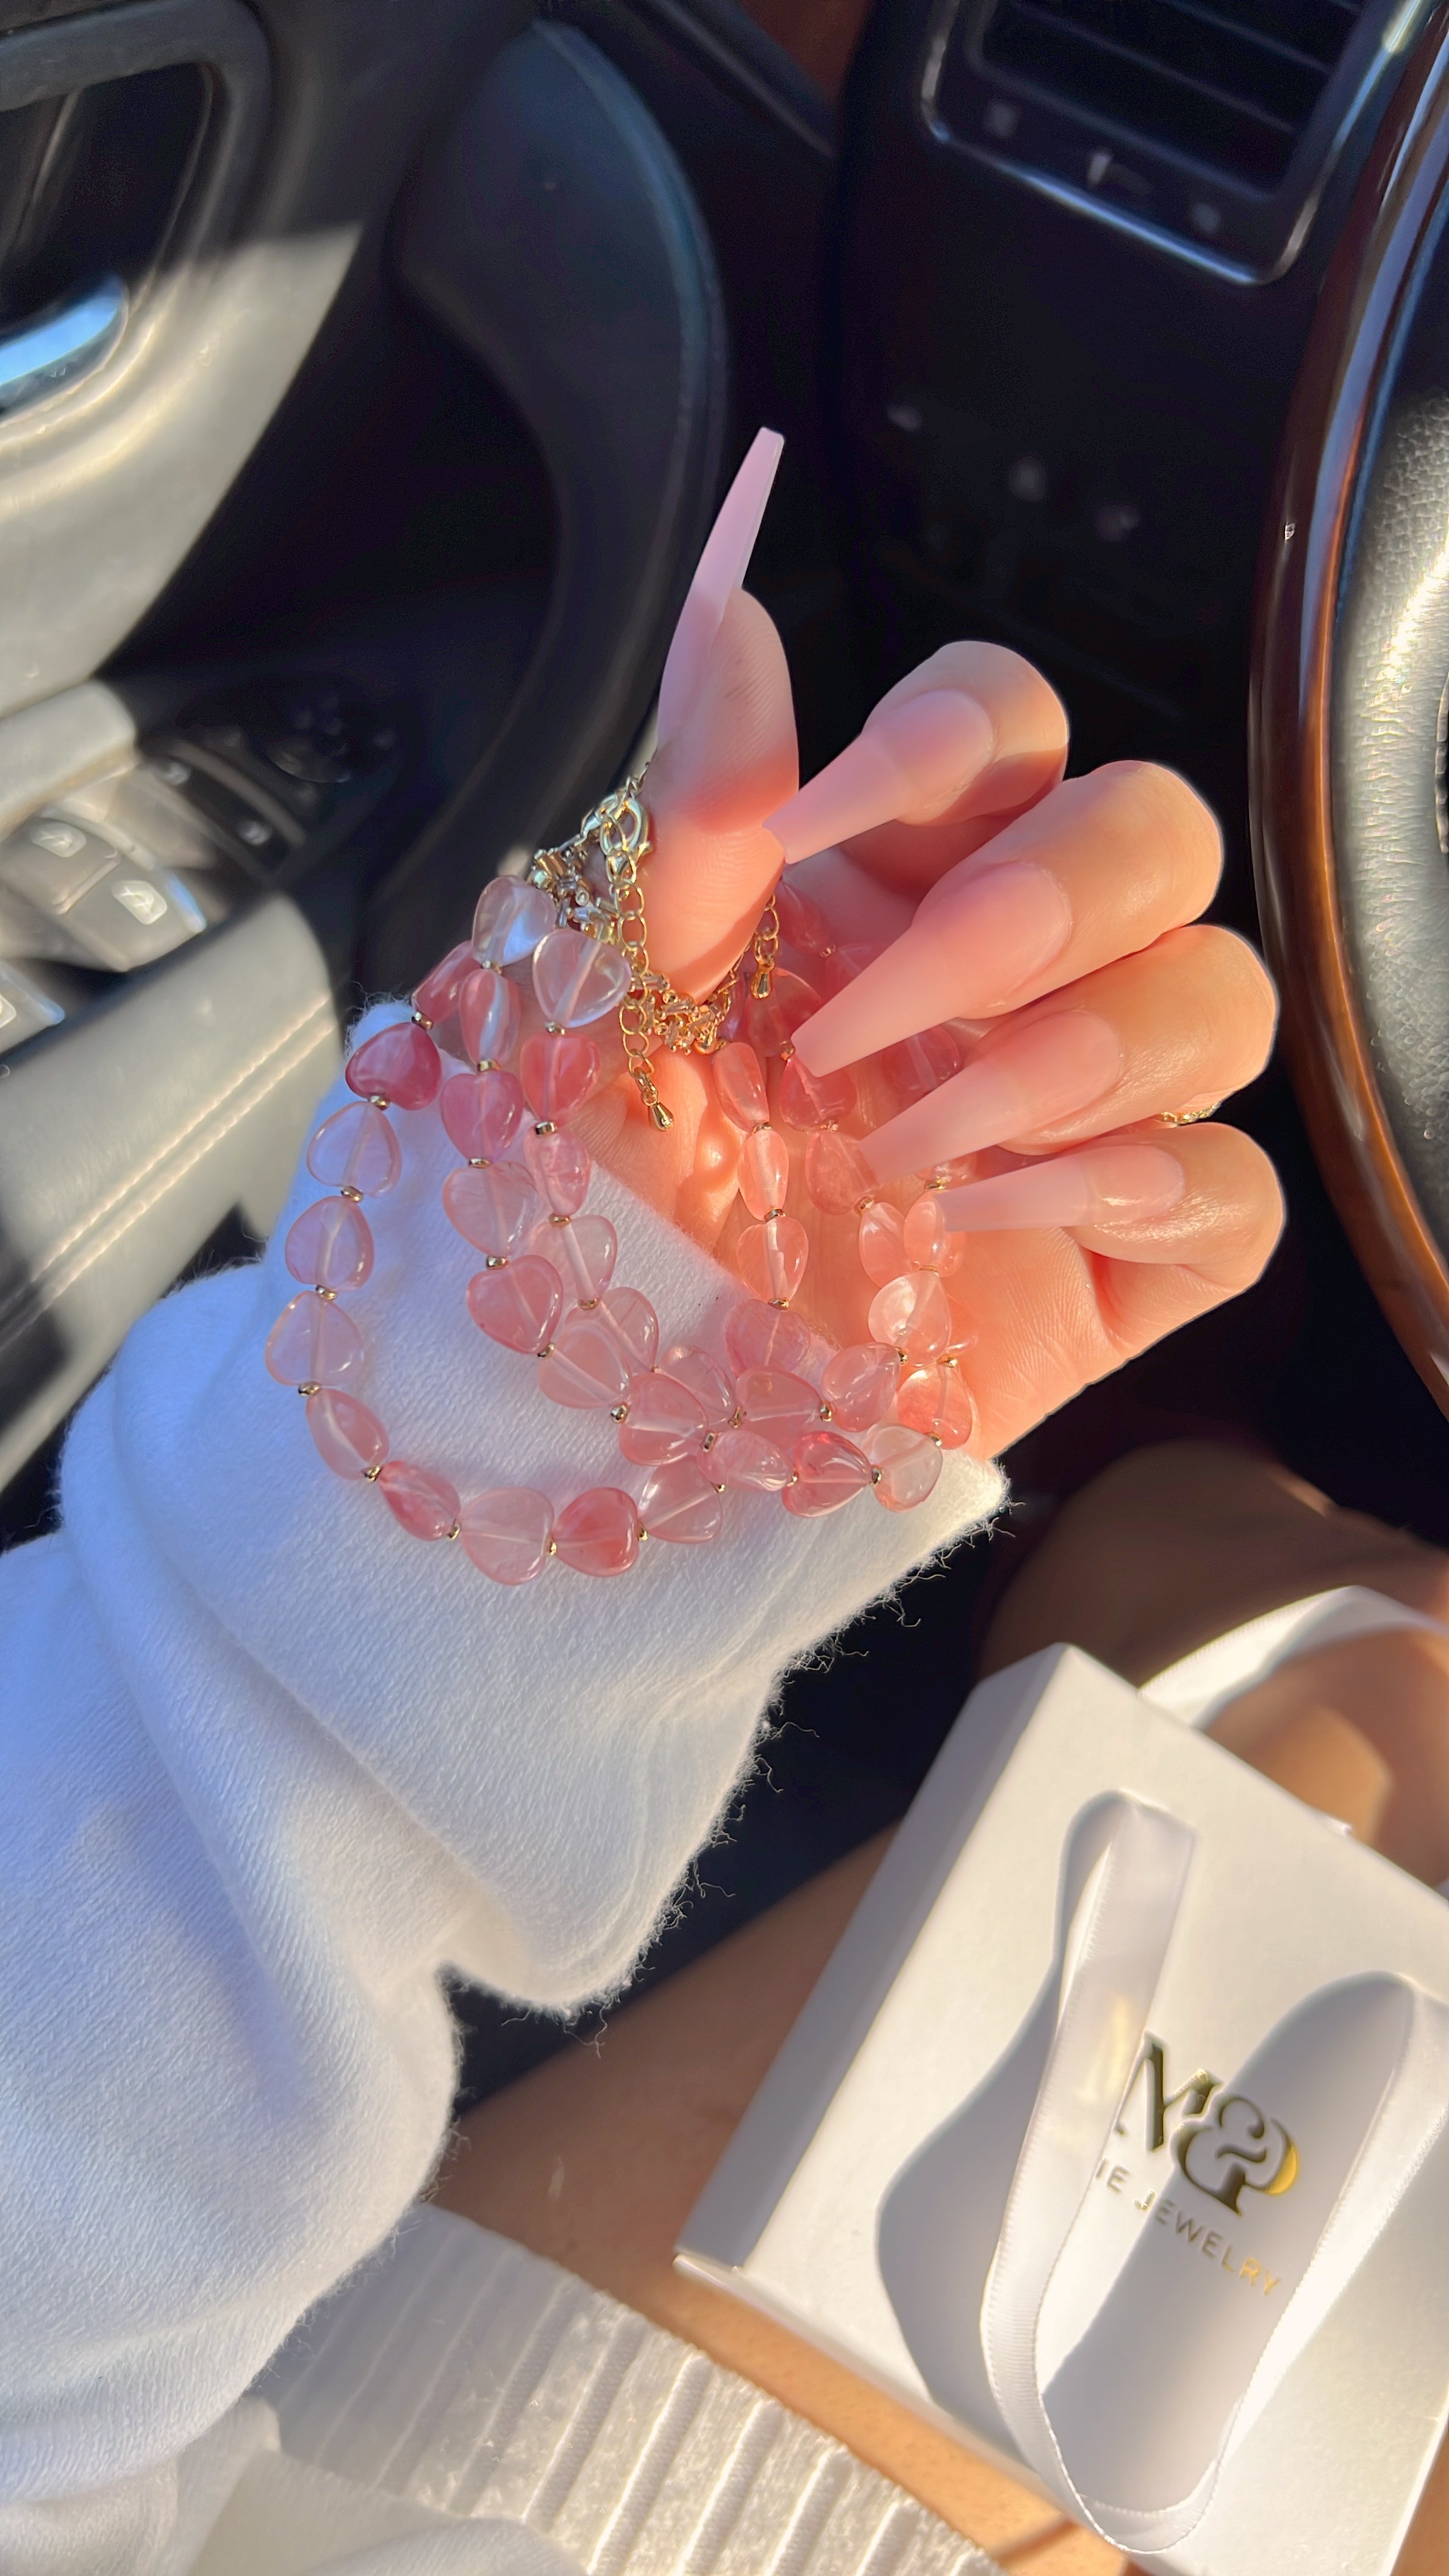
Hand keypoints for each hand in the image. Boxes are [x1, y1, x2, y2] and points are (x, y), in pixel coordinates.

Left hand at [577, 597, 1281, 1463]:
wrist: (587, 1408)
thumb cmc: (590, 1192)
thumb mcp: (610, 1004)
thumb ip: (690, 816)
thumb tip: (730, 605)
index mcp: (892, 875)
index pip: (1010, 719)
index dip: (959, 731)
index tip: (823, 823)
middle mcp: (1012, 974)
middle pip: (1159, 831)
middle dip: (1047, 900)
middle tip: (878, 1013)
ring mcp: (1085, 1119)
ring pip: (1225, 998)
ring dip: (1082, 1053)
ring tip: (909, 1146)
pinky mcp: (1125, 1264)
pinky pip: (1238, 1193)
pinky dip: (1144, 1189)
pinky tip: (988, 1222)